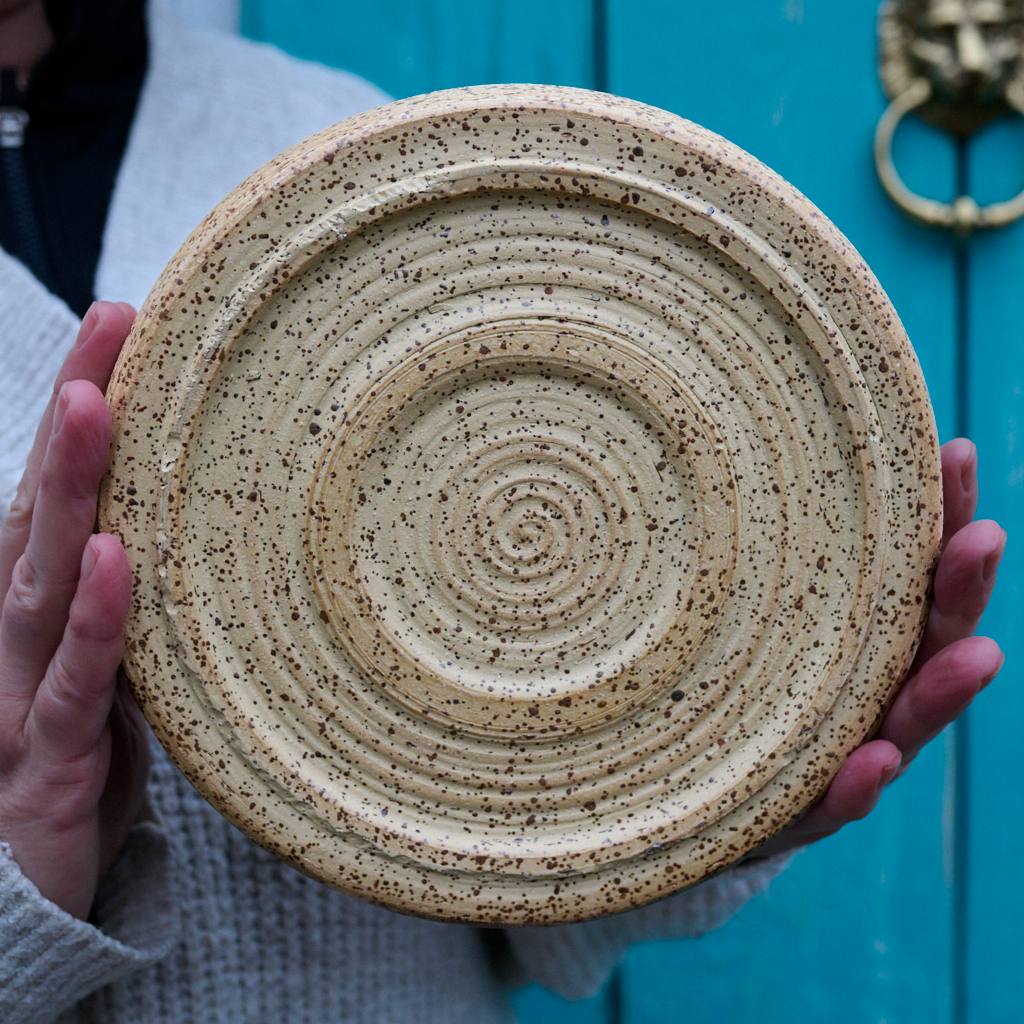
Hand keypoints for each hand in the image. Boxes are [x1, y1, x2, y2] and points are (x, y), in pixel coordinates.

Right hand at [0, 301, 147, 919]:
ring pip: (43, 578)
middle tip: (110, 322)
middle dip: (76, 417)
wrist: (23, 897)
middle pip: (46, 508)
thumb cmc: (75, 770)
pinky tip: (115, 559)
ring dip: (67, 491)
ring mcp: (27, 691)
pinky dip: (95, 621)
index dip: (87, 409)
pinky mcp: (51, 757)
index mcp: (45, 609)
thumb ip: (136, 601)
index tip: (126, 324)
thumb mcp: (114, 670)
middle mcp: (22, 634)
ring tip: (93, 408)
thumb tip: (191, 532)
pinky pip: (77, 683)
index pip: (63, 492)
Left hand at [755, 437, 1005, 856]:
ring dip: (941, 689)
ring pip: (906, 719)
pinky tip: (872, 760)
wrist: (702, 788)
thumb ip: (758, 556)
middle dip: (960, 589)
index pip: (915, 569)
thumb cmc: (740, 681)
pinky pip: (837, 799)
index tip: (958, 452)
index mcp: (867, 633)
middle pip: (930, 635)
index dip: (943, 515)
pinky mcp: (809, 806)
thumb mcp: (747, 611)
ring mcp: (848, 746)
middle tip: (985, 539)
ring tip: (974, 657)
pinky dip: (859, 782)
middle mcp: (872, 687)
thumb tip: (737, 453)